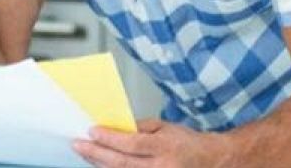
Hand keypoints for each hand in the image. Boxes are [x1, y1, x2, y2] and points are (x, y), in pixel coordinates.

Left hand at [73, 119, 232, 167]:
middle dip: (97, 154)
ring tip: (85, 154)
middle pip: (123, 163)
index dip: (110, 138)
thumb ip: (140, 127)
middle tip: (78, 145)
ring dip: (101, 164)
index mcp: (165, 146)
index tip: (92, 131)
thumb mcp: (165, 127)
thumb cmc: (188, 143)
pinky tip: (101, 165)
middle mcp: (162, 166)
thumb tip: (115, 127)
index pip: (132, 143)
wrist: (212, 161)